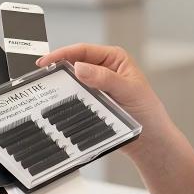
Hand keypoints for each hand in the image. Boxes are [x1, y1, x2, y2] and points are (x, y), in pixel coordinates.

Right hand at [36, 44, 167, 152]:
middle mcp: (104, 70)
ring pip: (73, 82)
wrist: (151, 142)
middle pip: (75, 64)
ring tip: (46, 90)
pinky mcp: (93, 103)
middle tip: (41, 77)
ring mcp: (97, 87)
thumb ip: (104, 78)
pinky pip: (75, 98)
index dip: (62, 54)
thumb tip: (80, 68)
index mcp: (114, 59)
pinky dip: (66, 100)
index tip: (46, 62)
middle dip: (58, 69)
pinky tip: (58, 104)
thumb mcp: (128, 91)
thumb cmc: (148, 113)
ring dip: (62, 86)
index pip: (83, 51)